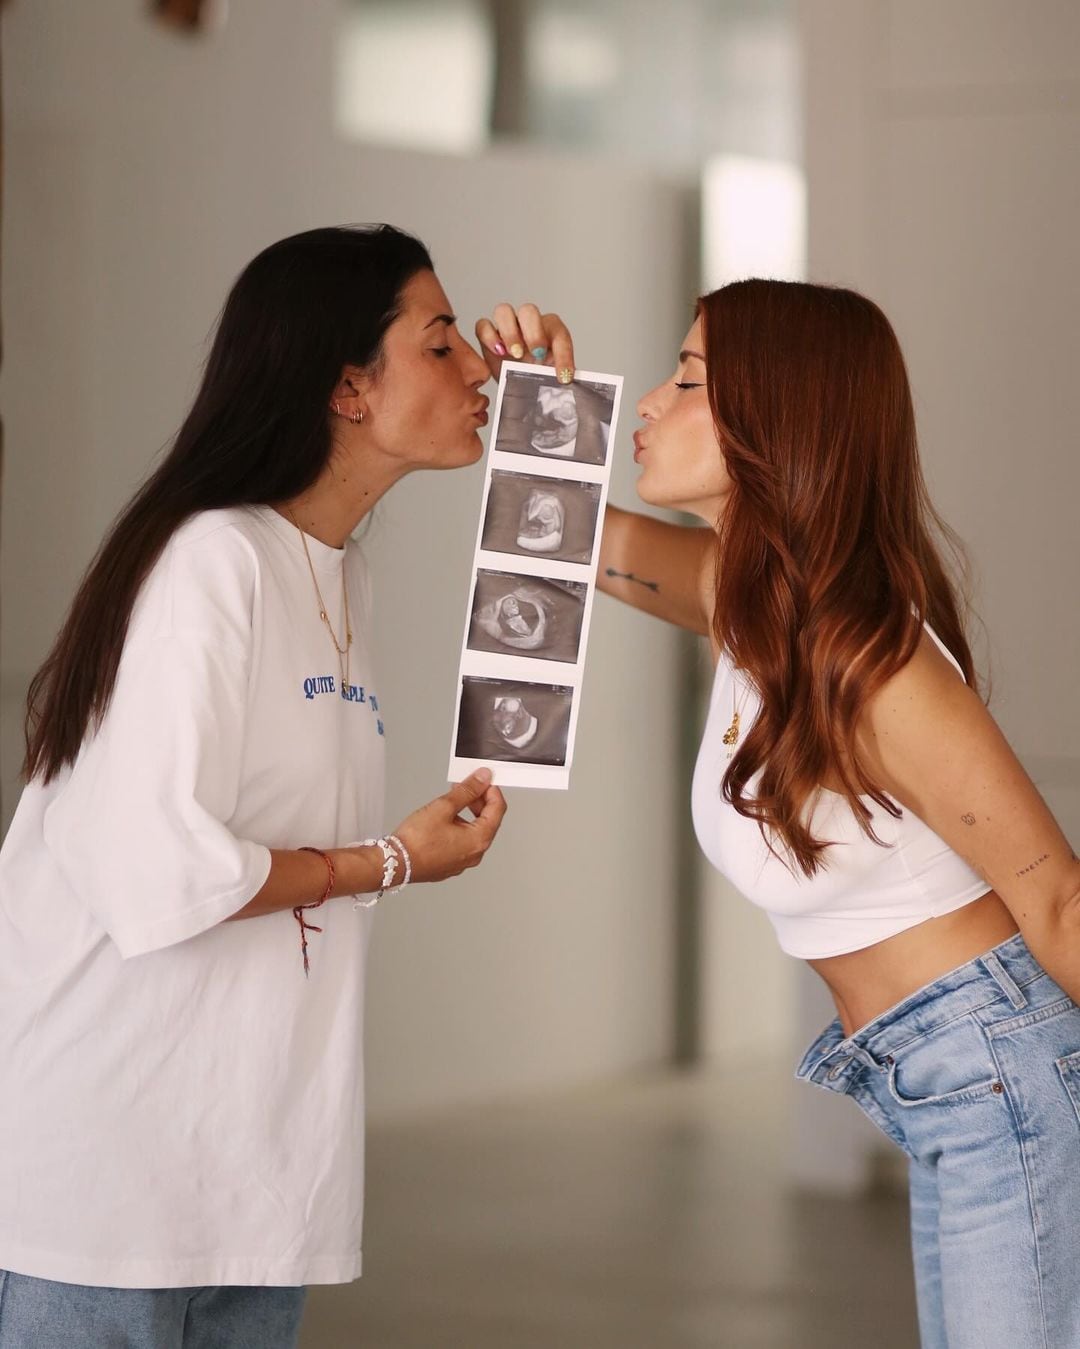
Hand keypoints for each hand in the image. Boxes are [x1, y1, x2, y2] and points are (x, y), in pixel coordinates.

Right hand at [392, 769, 507, 884]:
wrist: (395, 863)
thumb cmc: (416, 841)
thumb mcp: (444, 807)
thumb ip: (467, 791)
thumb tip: (482, 779)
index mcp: (479, 840)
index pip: (498, 809)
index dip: (492, 790)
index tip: (484, 779)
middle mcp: (475, 854)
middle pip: (488, 821)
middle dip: (479, 801)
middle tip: (467, 787)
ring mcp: (462, 862)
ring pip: (474, 832)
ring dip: (468, 813)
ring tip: (452, 801)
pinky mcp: (450, 864)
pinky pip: (462, 842)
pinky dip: (459, 827)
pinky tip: (445, 819)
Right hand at [475, 304, 575, 384]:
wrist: (518, 387)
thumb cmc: (537, 380)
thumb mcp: (551, 381)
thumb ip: (558, 378)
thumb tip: (566, 386)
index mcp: (550, 332)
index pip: (559, 335)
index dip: (564, 355)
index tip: (564, 377)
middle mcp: (527, 324)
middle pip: (529, 312)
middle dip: (534, 333)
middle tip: (537, 356)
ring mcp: (506, 327)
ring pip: (504, 312)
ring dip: (510, 332)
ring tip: (515, 355)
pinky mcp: (487, 335)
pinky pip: (483, 325)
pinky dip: (489, 336)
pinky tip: (498, 352)